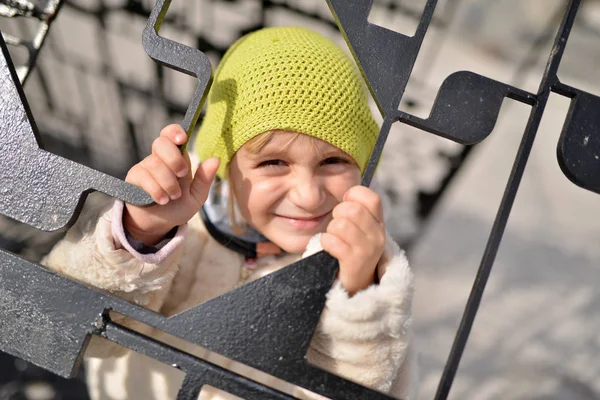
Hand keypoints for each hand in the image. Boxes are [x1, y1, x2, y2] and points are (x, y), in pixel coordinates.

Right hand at [124, 124, 219, 244]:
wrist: (158, 225)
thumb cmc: (178, 207)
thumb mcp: (196, 196)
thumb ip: (204, 179)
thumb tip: (216, 159)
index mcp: (176, 158)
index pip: (171, 135)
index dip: (175, 132)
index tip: (182, 140)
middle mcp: (159, 159)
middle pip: (161, 143)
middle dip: (174, 158)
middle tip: (182, 174)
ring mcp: (145, 167)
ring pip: (155, 164)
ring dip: (168, 182)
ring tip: (173, 196)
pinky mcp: (133, 178)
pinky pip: (143, 176)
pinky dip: (156, 189)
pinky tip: (162, 200)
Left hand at [321, 186, 385, 295]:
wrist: (354, 288)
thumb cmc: (351, 252)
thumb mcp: (360, 229)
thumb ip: (357, 210)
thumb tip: (348, 193)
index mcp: (379, 223)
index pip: (371, 198)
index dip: (354, 196)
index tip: (346, 206)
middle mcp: (378, 235)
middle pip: (352, 209)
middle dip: (337, 215)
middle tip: (338, 229)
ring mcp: (369, 249)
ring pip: (340, 224)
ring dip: (331, 232)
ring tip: (335, 241)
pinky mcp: (356, 262)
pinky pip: (332, 241)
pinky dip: (326, 244)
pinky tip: (331, 251)